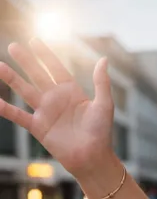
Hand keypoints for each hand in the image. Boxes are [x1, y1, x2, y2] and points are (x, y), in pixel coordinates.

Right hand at [0, 38, 115, 176]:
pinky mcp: (38, 127)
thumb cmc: (101, 132)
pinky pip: (18, 115)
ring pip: (25, 91)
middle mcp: (57, 99)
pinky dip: (6, 108)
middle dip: (26, 61)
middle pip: (37, 76)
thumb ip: (101, 82)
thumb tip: (103, 59)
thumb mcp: (104, 105)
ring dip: (12, 79)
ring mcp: (46, 112)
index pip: (56, 69)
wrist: (92, 157)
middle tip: (13, 46)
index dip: (46, 55)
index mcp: (72, 92)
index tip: (34, 41)